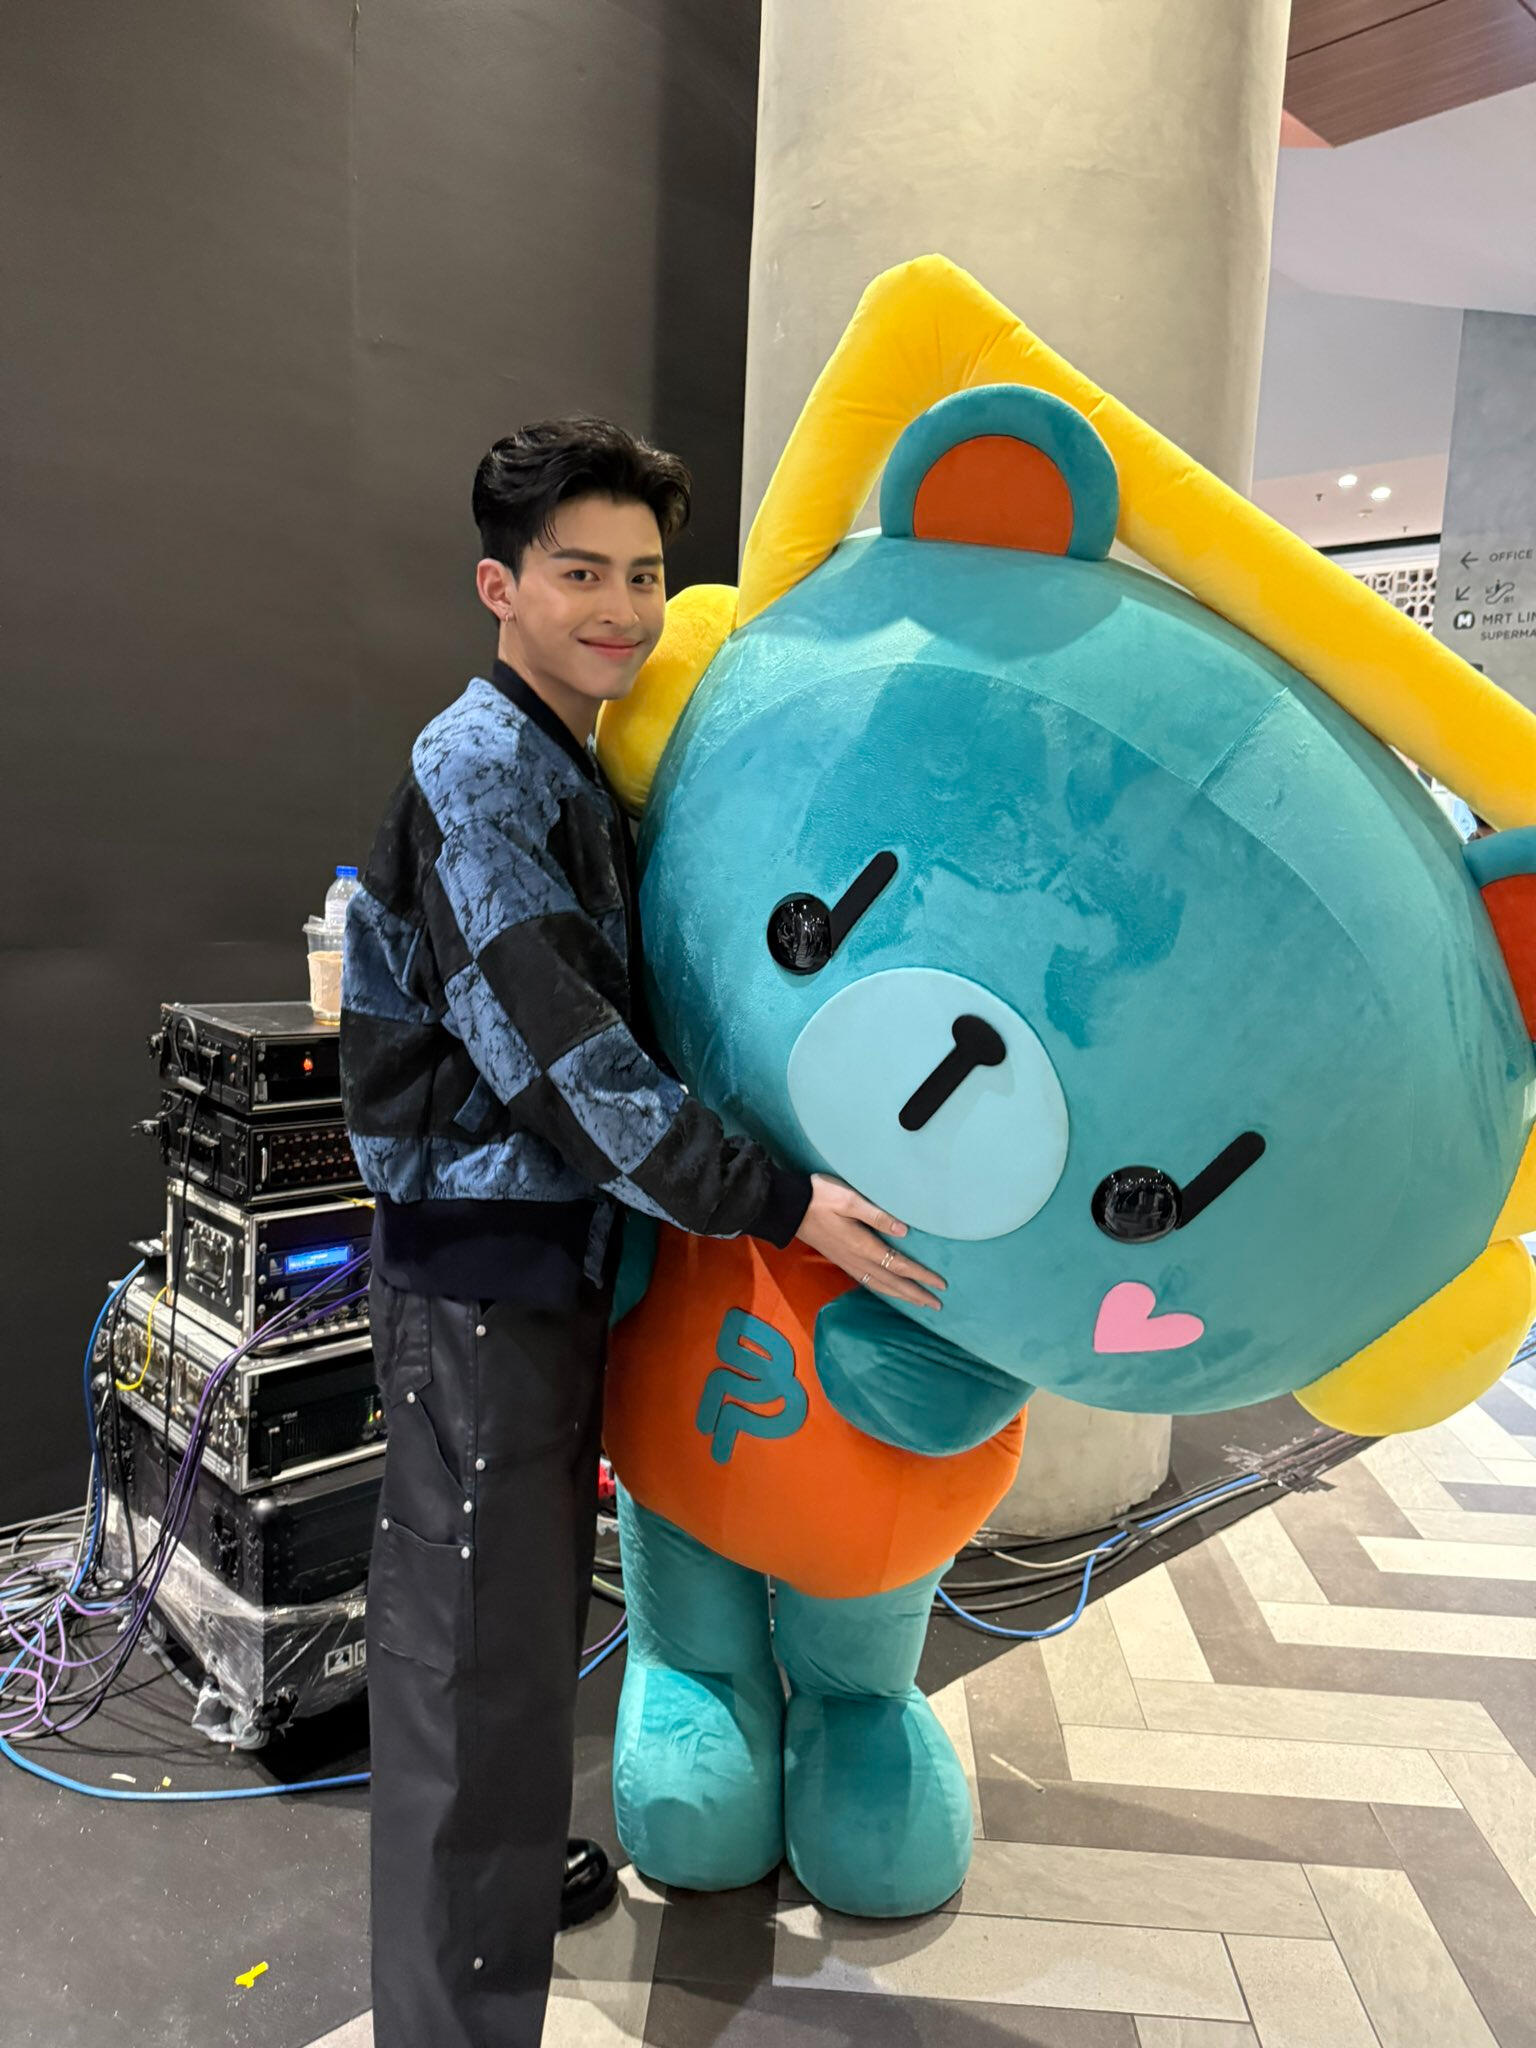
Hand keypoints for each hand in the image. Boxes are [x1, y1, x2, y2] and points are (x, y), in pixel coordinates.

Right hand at [795, 1174, 946, 1310]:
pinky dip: (882, 1290)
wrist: (788, 1208)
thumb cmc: (820, 1197)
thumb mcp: (849, 1199)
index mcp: (863, 1245)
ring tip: (918, 1303)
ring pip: (879, 1285)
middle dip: (915, 1294)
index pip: (899, 1265)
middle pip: (892, 1282)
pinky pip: (867, 1281)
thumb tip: (905, 1231)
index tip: (940, 1285)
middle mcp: (857, 1259)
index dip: (921, 1276)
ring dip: (901, 1296)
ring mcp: (847, 1262)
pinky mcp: (840, 1260)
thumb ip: (877, 1215)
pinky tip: (888, 1291)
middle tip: (937, 1305)